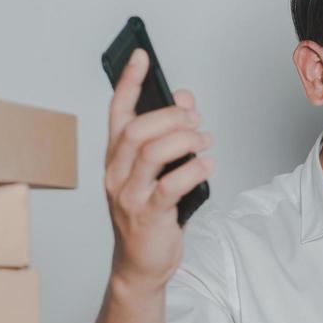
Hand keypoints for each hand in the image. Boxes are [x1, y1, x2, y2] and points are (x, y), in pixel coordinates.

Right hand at [104, 49, 214, 293]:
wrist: (139, 266)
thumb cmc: (149, 217)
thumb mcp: (158, 174)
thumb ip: (170, 138)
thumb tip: (186, 102)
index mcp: (115, 159)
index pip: (118, 112)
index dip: (129, 82)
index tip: (142, 56)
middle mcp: (116, 173)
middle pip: (137, 129)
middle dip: (171, 116)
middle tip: (196, 119)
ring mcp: (128, 195)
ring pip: (151, 152)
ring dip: (184, 139)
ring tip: (204, 141)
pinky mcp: (148, 216)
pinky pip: (169, 185)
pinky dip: (193, 170)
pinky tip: (207, 165)